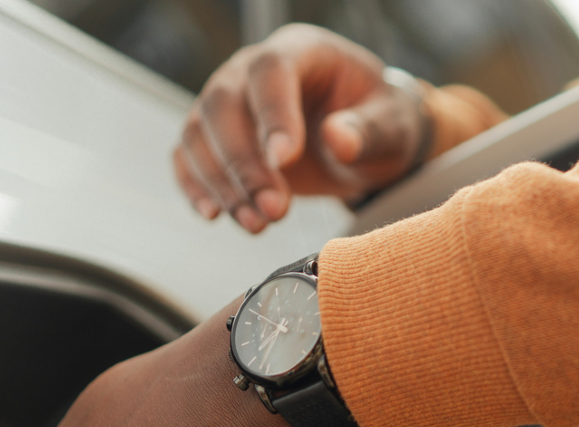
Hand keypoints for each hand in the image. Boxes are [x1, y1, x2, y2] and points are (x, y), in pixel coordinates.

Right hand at [175, 24, 429, 233]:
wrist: (365, 138)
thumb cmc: (379, 122)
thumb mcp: (391, 126)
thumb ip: (368, 132)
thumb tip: (338, 140)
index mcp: (302, 50)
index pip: (271, 70)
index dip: (273, 114)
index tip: (285, 160)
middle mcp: (253, 69)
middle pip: (223, 104)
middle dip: (244, 164)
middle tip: (275, 210)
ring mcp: (229, 101)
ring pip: (198, 133)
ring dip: (222, 184)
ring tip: (257, 224)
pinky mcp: (215, 137)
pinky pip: (188, 155)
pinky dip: (196, 186)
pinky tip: (215, 215)